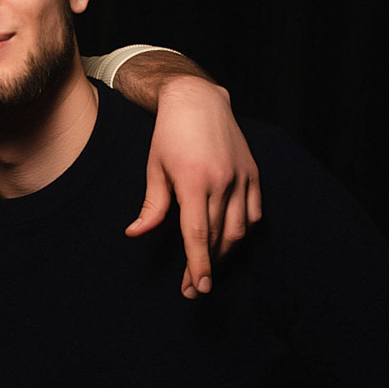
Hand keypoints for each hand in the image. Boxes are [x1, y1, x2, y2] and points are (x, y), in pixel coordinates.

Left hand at [125, 77, 262, 296]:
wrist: (198, 99)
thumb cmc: (169, 134)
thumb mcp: (154, 168)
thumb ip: (151, 205)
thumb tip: (135, 233)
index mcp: (194, 181)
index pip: (197, 234)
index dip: (197, 265)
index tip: (196, 288)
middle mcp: (222, 181)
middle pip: (217, 237)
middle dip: (205, 266)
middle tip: (191, 287)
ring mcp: (241, 177)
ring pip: (238, 229)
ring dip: (224, 252)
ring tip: (208, 265)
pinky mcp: (253, 173)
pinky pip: (253, 213)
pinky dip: (243, 231)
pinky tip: (228, 238)